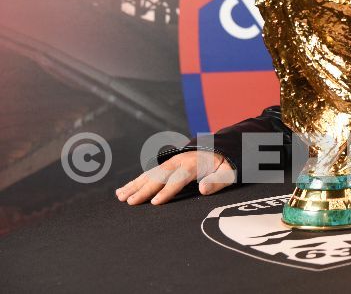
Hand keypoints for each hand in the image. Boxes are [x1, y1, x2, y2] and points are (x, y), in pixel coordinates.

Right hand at [115, 150, 235, 204]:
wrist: (220, 148)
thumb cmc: (225, 164)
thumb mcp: (229, 172)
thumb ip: (218, 181)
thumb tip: (204, 189)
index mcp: (194, 164)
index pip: (178, 179)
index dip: (167, 191)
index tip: (155, 202)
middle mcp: (179, 161)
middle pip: (159, 176)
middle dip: (144, 190)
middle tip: (130, 202)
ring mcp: (170, 162)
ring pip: (149, 174)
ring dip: (134, 185)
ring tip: (120, 197)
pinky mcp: (165, 165)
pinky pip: (148, 174)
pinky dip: (134, 182)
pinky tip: (121, 191)